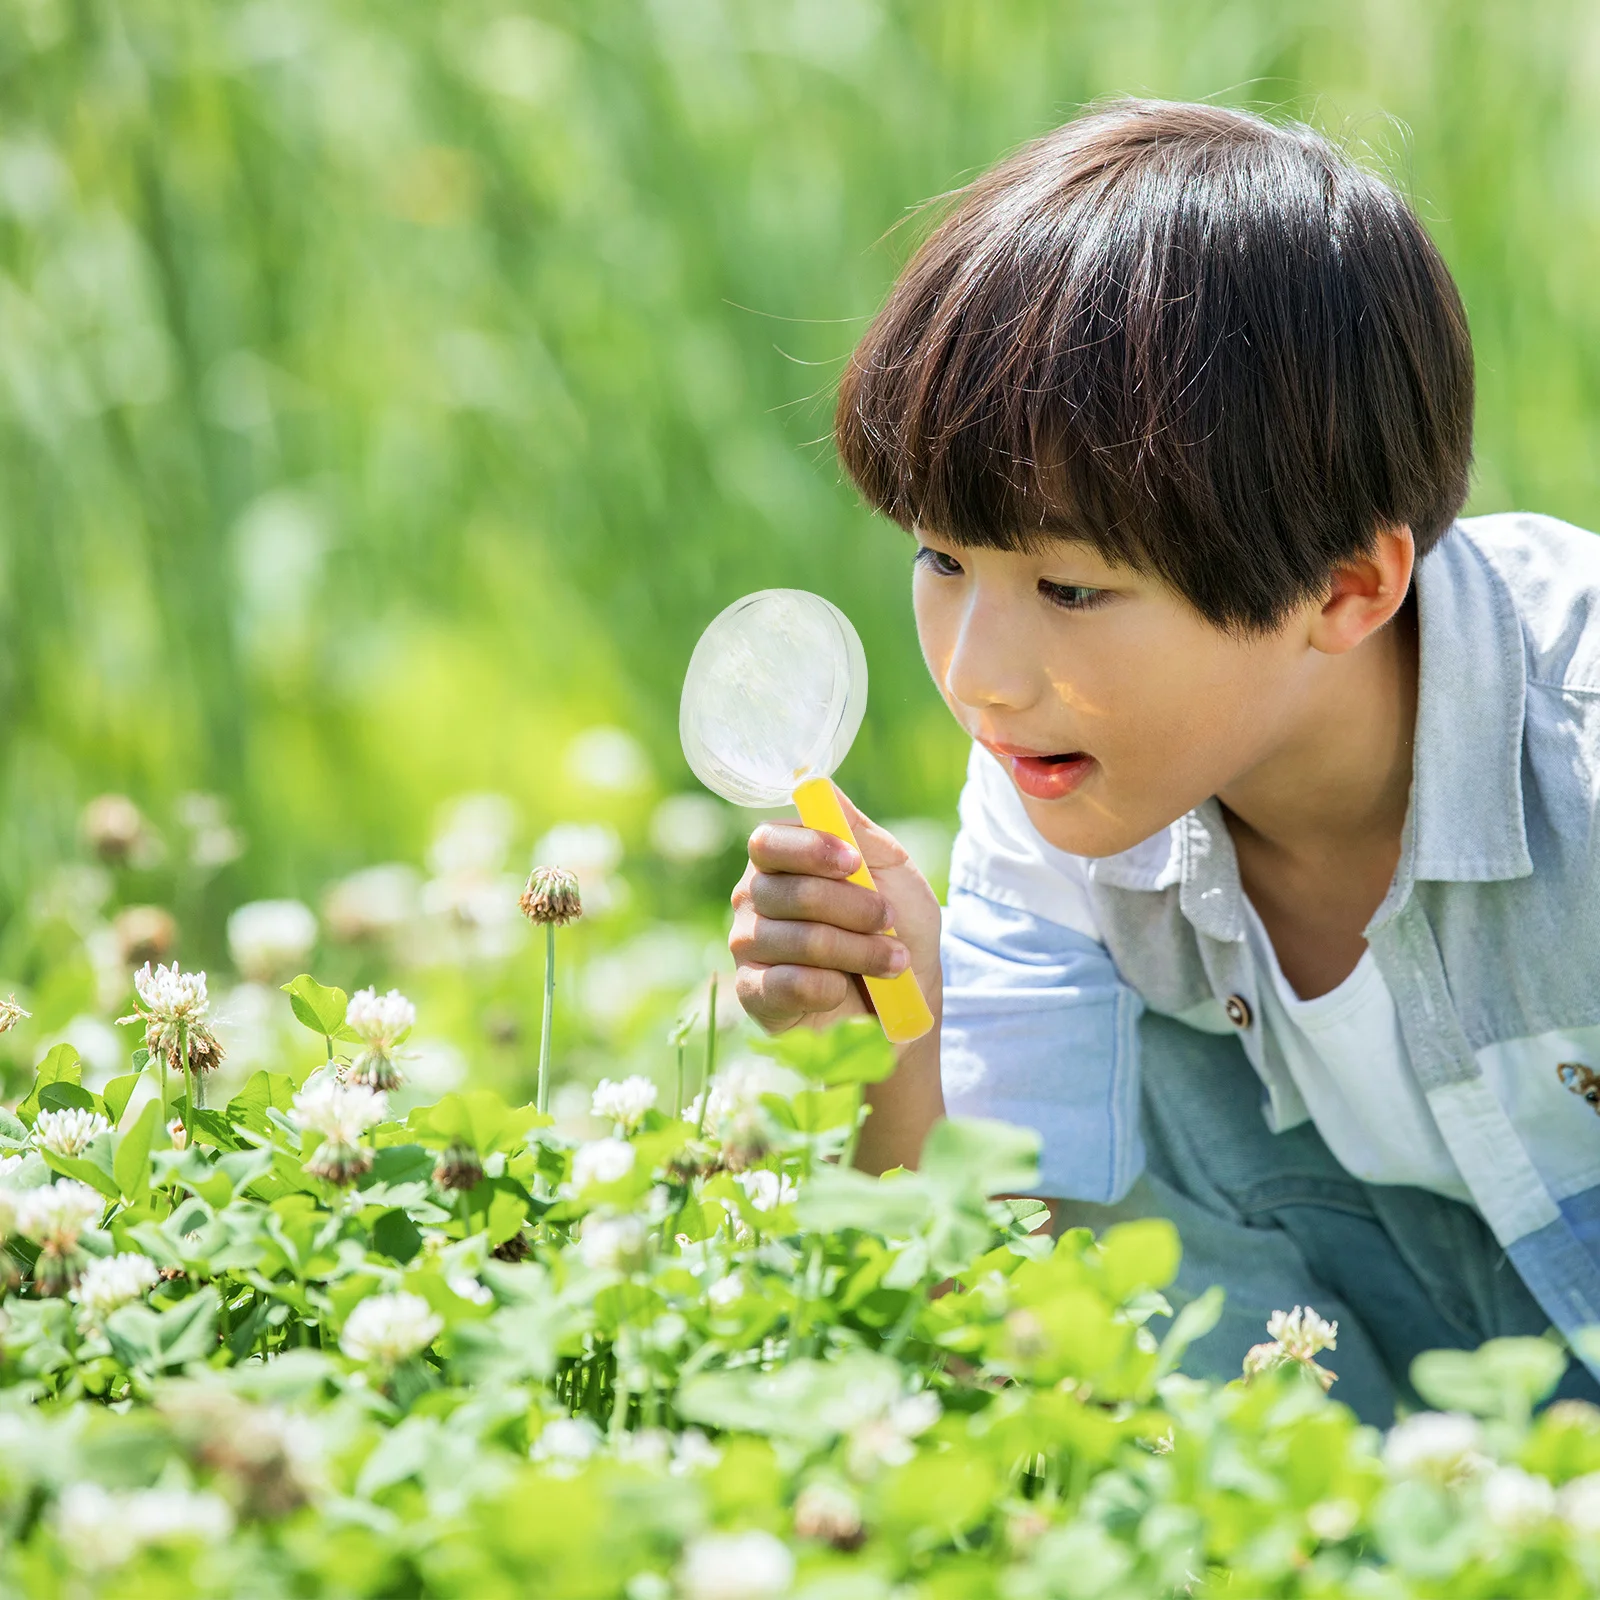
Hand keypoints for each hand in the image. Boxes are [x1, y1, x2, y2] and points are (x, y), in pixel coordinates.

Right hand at [729, 792, 942, 1035]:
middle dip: (853, 909)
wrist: (907, 994)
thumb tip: (817, 783)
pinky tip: (846, 988)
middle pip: (789, 892)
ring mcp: (748, 946)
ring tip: (893, 961)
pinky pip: (784, 984)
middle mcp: (752, 898)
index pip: (768, 842)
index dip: (810, 850)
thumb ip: (855, 829)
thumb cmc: (897, 923)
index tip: (853, 863)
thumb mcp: (891, 869)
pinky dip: (828, 987)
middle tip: (889, 921)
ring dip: (857, 951)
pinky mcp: (753, 994)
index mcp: (779, 860)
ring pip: (796, 940)